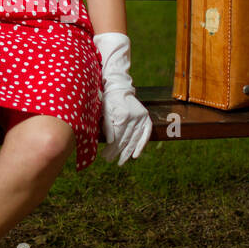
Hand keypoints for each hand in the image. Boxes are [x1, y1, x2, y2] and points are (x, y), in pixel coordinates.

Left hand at [92, 32, 151, 165]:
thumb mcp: (103, 111)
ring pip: (134, 139)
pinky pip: (145, 133)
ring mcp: (140, 117)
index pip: (117, 137)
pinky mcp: (145, 117)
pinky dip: (141, 144)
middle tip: (110, 160)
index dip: (111, 149)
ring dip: (127, 152)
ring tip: (121, 161)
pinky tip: (136, 155)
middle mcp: (133, 117)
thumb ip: (107, 126)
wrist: (119, 86)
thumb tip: (109, 141)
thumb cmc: (107, 99)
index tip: (105, 157)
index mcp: (122, 115)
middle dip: (117, 152)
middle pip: (125, 140)